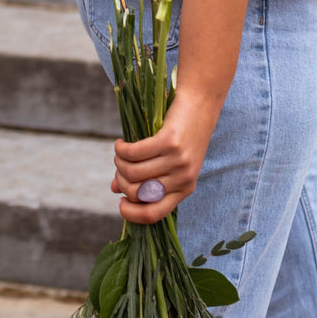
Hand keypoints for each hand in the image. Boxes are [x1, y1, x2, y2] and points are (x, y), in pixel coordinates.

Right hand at [111, 88, 220, 224]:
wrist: (200, 103)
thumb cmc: (183, 134)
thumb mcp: (169, 162)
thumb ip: (145, 178)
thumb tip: (116, 190)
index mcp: (185, 190)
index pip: (153, 215)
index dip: (131, 214)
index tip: (120, 202)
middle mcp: (183, 178)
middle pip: (137, 192)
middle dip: (121, 180)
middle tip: (119, 166)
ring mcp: (177, 161)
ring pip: (132, 173)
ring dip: (118, 163)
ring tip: (120, 153)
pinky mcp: (169, 142)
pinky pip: (134, 153)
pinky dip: (121, 150)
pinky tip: (120, 144)